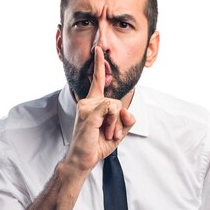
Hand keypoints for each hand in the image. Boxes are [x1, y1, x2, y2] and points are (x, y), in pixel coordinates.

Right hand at [64, 46, 135, 172]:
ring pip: (115, 105)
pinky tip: (106, 132)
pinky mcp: (90, 113)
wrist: (82, 160)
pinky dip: (113, 122)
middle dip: (119, 121)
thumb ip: (125, 119)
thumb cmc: (95, 146)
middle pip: (116, 101)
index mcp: (92, 104)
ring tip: (107, 135)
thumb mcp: (117, 132)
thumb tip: (127, 110)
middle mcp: (87, 102)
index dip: (98, 65)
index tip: (98, 50)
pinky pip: (111, 108)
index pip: (96, 80)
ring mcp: (86, 106)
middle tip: (111, 135)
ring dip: (116, 124)